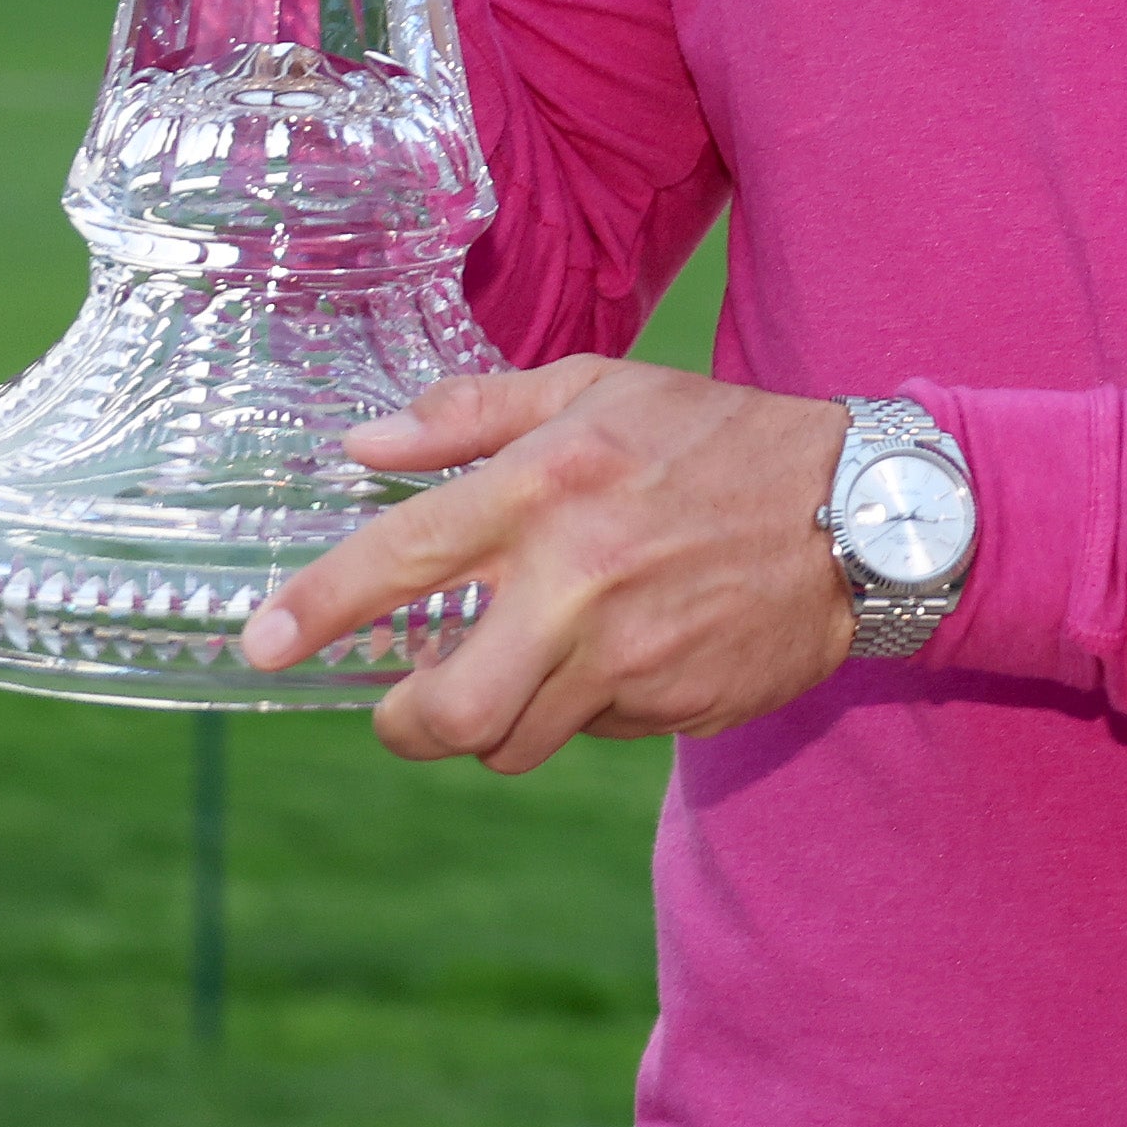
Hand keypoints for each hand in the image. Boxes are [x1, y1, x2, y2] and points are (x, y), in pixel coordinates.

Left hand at [246, 359, 858, 769]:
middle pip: (449, 711)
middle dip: (406, 725)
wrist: (866, 513)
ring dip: (496, 720)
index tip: (259, 643)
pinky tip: (613, 656)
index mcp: (547, 484)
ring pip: (513, 739)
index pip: (401, 557)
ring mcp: (630, 655)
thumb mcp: (598, 387)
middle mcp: (578, 578)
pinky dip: (579, 709)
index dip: (317, 609)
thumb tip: (362, 444)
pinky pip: (588, 733)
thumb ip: (472, 413)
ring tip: (520, 667)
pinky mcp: (672, 705)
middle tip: (402, 704)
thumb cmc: (719, 437)